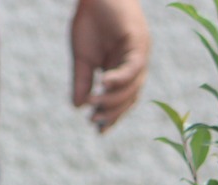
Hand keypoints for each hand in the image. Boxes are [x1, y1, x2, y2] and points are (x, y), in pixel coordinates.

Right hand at [71, 0, 150, 130]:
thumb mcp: (82, 58)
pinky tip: (103, 85)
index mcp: (123, 68)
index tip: (98, 130)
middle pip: (130, 96)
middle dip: (113, 111)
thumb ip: (82, 82)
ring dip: (114, 99)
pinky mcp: (139, 41)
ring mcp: (139, 52)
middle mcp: (135, 63)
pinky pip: (133, 68)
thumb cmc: (90, 21)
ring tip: (95, 103)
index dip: (112, 115)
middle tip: (94, 119)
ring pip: (134, 86)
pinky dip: (119, 79)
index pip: (123, 98)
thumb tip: (78, 107)